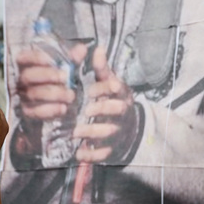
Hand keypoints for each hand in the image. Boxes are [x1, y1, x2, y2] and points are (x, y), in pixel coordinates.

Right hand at [14, 46, 83, 120]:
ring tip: (71, 95)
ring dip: (54, 94)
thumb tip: (82, 49)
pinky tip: (63, 108)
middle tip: (65, 77)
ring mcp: (23, 96)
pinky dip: (50, 110)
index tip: (51, 60)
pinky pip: (35, 112)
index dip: (35, 58)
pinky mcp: (28, 111)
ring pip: (33, 94)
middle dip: (47, 75)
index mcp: (27, 65)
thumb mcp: (67, 67)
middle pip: (28, 76)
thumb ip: (73, 59)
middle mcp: (22, 80)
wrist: (58, 102)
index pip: (24, 57)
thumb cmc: (60, 79)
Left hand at [74, 47, 137, 162]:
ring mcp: (119, 131)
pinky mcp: (113, 148)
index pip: (116, 89)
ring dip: (92, 132)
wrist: (128, 127)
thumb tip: (97, 48)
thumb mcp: (108, 82)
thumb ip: (101, 68)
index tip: (90, 90)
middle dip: (102, 109)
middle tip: (85, 110)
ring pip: (110, 132)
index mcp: (121, 93)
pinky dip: (92, 155)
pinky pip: (105, 154)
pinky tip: (78, 154)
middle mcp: (123, 112)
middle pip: (118, 110)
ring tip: (75, 132)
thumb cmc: (112, 100)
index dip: (104, 88)